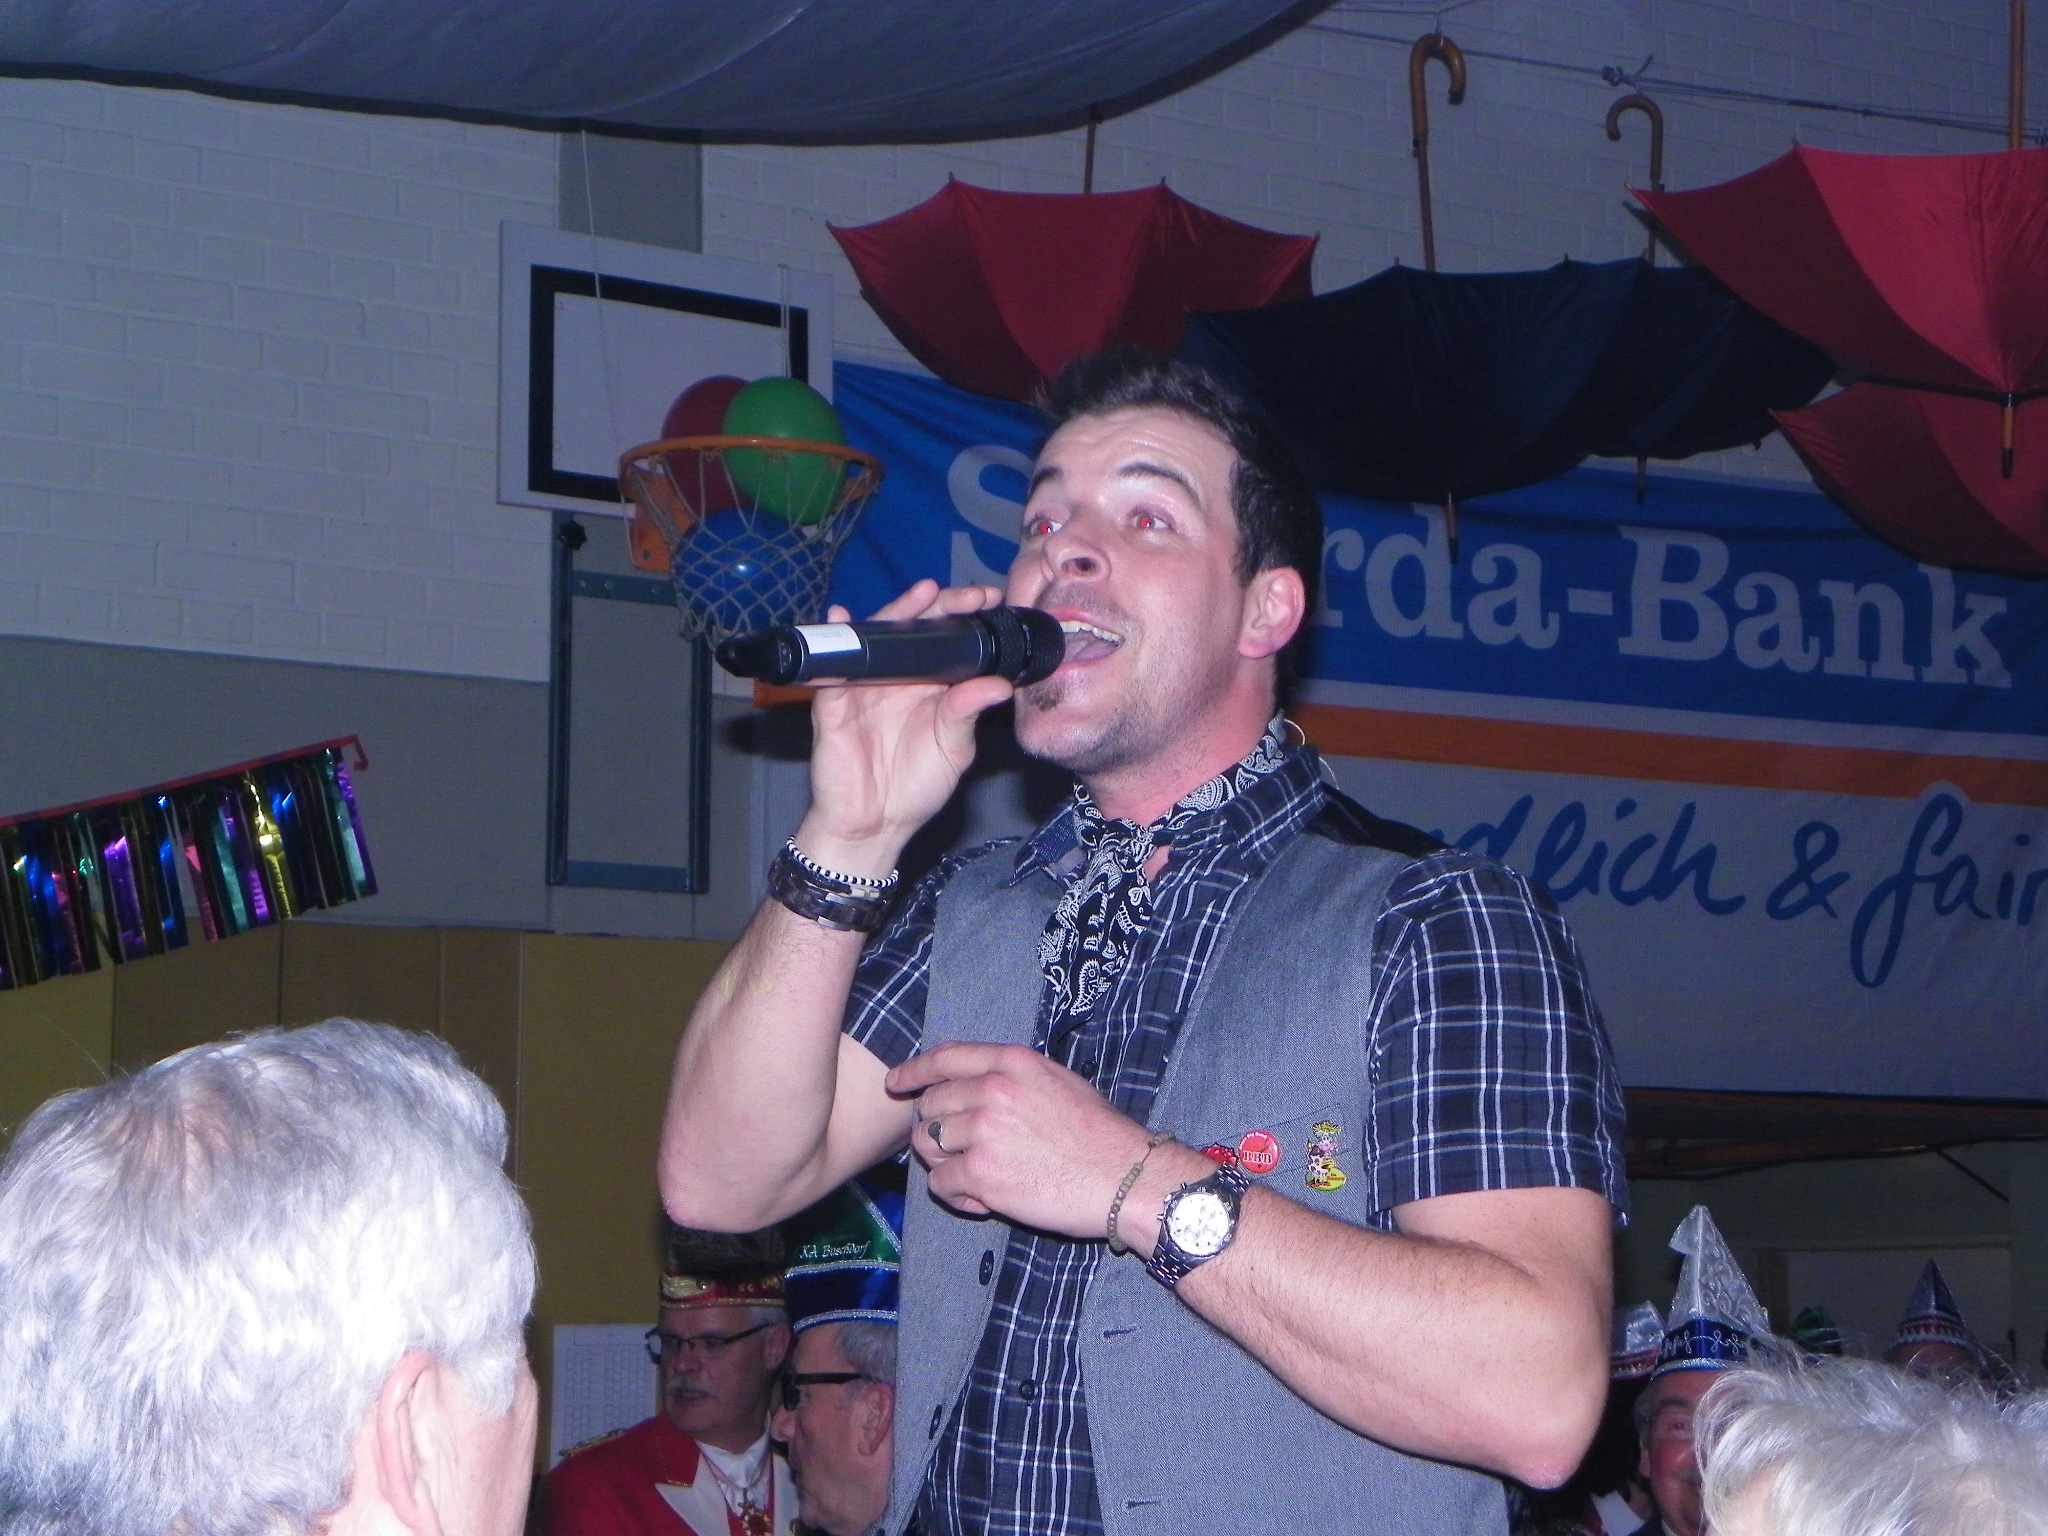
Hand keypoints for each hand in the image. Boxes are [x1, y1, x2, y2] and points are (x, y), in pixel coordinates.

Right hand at [798, 581, 1015, 877]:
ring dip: (895, 613)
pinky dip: (834, 641)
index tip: (991, 600)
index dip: (964, 616)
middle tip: (967, 594)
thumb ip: (967, 712)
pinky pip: (831, 667)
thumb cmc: (915, 786)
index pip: (946, 639)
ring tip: (920, 595)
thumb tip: (999, 684)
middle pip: (912, 629)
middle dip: (938, 606)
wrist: (875, 825)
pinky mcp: (834, 703)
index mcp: (929, 685)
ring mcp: (864, 686)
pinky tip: (842, 618)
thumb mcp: (953, 748)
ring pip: (876, 637)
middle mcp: (897, 677)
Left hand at [886, 1043, 1153, 1235]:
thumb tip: (972, 1087)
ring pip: (928, 1146)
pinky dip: (956, 1197)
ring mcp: (983, 1131)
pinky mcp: (981, 1173)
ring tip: (977, 1179)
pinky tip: (984, 1202)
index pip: (944, 1058)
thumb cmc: (1099, 1135)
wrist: (1124, 1178)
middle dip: (936, 1131)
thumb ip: (1012, 1079)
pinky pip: (941, 1185)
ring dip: (945, 1165)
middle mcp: (992, 1090)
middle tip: (960, 1153)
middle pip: (930, 1106)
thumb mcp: (1057, 1082)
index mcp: (1011, 1063)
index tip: (896, 1083)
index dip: (913, 1072)